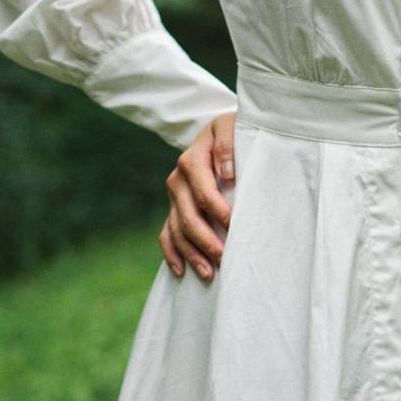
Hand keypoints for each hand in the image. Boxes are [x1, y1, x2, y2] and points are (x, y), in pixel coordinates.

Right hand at [158, 111, 236, 280]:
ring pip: (176, 230)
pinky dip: (172, 254)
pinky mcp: (174, 208)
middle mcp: (178, 180)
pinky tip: (181, 272)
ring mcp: (174, 197)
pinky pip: (166, 234)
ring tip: (209, 274)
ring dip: (191, 254)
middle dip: (205, 239)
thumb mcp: (232, 127)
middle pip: (187, 215)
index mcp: (192, 159)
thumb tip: (226, 174)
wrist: (218, 131)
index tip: (233, 225)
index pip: (203, 190)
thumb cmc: (233, 131)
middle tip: (224, 258)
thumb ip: (227, 144)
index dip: (217, 209)